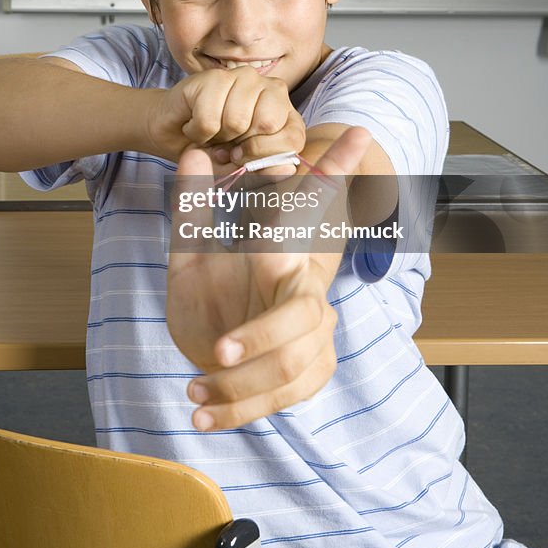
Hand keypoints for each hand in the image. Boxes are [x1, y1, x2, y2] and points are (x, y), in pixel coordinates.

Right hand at [147, 67, 305, 171]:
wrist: (172, 134)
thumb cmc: (213, 151)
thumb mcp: (244, 171)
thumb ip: (268, 172)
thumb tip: (286, 168)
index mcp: (285, 112)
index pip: (293, 138)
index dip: (266, 156)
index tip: (245, 158)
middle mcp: (269, 88)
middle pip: (268, 123)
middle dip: (241, 144)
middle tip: (226, 143)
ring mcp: (242, 77)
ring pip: (237, 120)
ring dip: (216, 137)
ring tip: (211, 132)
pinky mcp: (213, 77)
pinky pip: (209, 119)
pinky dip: (197, 132)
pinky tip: (194, 124)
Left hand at [166, 126, 371, 430]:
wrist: (210, 351)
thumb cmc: (208, 296)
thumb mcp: (191, 253)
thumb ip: (194, 206)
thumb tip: (189, 149)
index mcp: (280, 256)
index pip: (313, 216)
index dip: (336, 175)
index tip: (358, 134)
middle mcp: (303, 293)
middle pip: (304, 316)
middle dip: (262, 336)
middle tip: (219, 350)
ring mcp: (311, 337)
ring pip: (293, 366)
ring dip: (243, 386)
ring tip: (196, 388)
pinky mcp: (307, 373)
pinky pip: (286, 398)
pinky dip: (242, 409)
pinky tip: (204, 413)